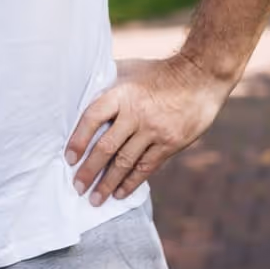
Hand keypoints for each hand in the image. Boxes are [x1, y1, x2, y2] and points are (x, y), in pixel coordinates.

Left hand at [65, 55, 232, 204]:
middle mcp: (136, 113)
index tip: (68, 159)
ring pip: (125, 162)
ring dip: (108, 183)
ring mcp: (154, 130)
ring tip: (95, 199)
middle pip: (106, 147)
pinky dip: (131, 182)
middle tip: (77, 187)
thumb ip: (109, 84)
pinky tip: (120, 193)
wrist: (200, 75)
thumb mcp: (131, 70)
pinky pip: (147, 167)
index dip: (78, 140)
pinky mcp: (170, 143)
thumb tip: (83, 94)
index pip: (92, 118)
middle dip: (89, 170)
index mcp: (121, 93)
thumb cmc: (160, 72)